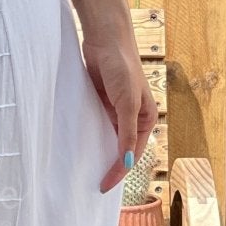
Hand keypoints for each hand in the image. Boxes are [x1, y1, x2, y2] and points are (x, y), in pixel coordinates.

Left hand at [80, 17, 158, 194]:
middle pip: (122, 149)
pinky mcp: (101, 102)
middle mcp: (133, 117)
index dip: (119, 171)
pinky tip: (79, 147)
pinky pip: (95, 126)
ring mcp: (116, 110)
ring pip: (108, 138)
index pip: (132, 154)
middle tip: (93, 185)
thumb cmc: (122, 67)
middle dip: (111, 166)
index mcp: (147, 119)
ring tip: (84, 172)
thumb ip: (127, 133)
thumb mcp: (127, 104)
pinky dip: (89, 137)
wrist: (105, 39)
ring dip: (99, 153)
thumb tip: (126, 164)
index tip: (104, 186)